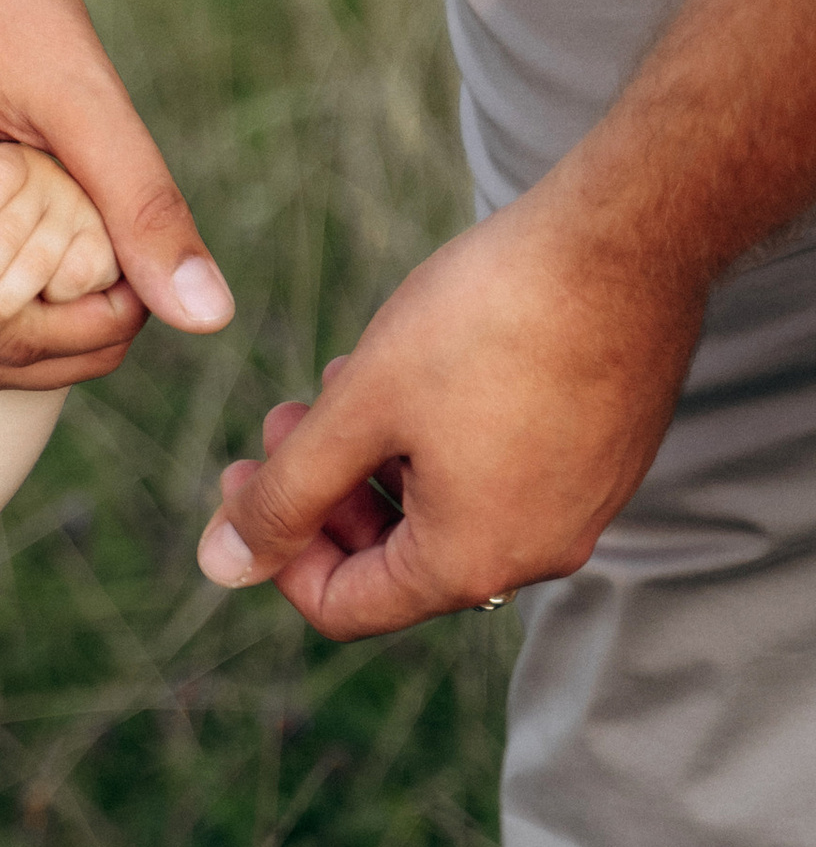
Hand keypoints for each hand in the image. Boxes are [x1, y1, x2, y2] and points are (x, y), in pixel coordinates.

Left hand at [195, 187, 703, 634]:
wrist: (625, 239)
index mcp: (472, 562)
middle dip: (323, 494)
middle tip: (283, 417)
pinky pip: (500, 476)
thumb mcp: (357, 410)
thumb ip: (284, 497)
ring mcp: (580, 507)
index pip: (344, 606)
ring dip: (374, 458)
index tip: (237, 475)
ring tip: (342, 379)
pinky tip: (413, 371)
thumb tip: (221, 566)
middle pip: (394, 561)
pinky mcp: (603, 457)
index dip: (274, 550)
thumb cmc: (487, 320)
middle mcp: (537, 554)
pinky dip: (438, 441)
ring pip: (444, 510)